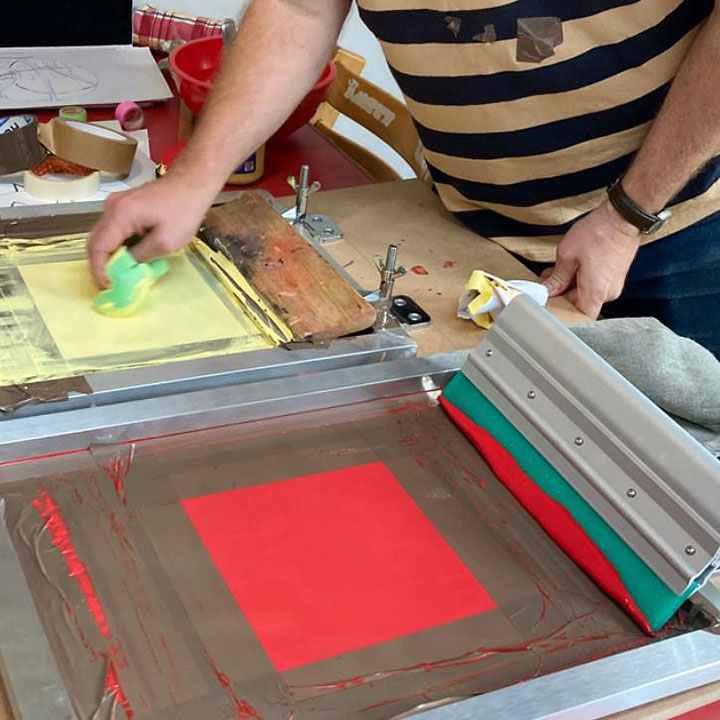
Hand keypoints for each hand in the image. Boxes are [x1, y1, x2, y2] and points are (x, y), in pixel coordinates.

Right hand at [87, 175, 215, 287]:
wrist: (192, 183)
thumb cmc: (184, 211)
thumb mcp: (165, 242)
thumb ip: (141, 256)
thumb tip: (125, 268)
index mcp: (120, 215)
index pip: (97, 247)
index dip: (99, 270)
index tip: (108, 287)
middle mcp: (112, 208)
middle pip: (96, 241)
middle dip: (101, 265)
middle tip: (112, 284)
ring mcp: (116, 205)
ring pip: (104, 236)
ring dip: (110, 256)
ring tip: (121, 275)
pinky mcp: (125, 206)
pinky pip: (114, 230)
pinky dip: (118, 246)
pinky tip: (130, 258)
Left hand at [542, 200, 641, 318]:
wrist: (623, 217)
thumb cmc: (598, 233)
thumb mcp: (567, 255)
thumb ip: (557, 277)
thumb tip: (548, 290)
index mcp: (596, 292)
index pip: (580, 318)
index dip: (563, 314)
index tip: (550, 304)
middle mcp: (608, 293)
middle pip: (580, 304)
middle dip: (561, 294)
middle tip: (547, 282)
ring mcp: (613, 284)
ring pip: (586, 293)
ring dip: (570, 284)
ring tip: (556, 271)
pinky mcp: (615, 275)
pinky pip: (594, 284)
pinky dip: (581, 278)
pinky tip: (570, 266)